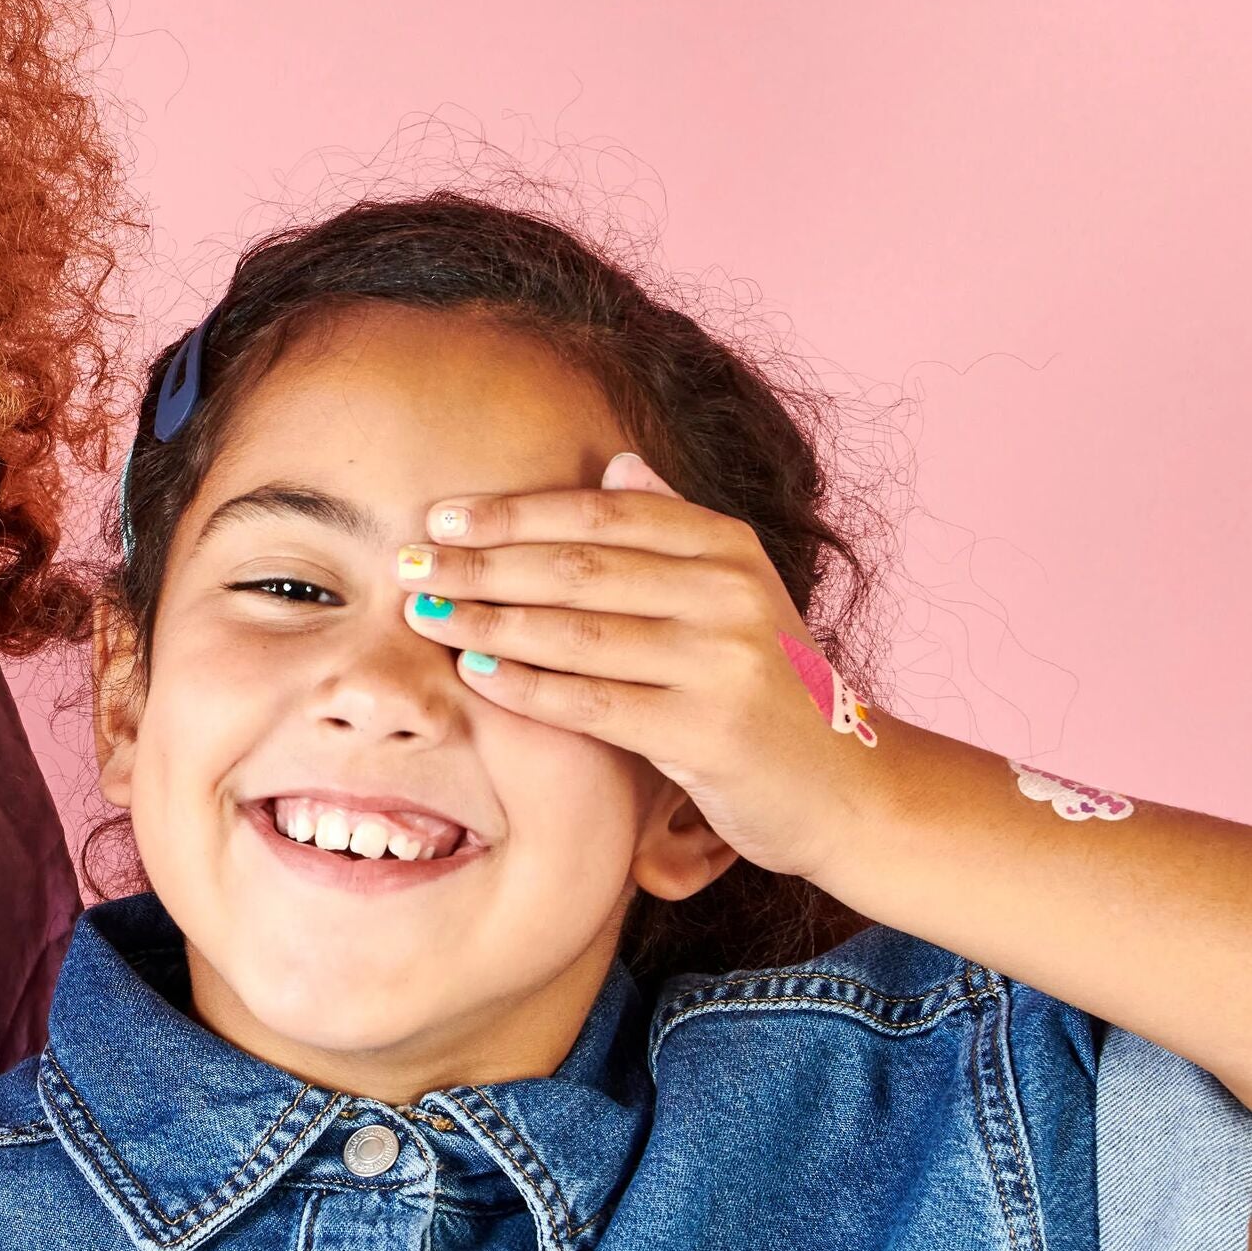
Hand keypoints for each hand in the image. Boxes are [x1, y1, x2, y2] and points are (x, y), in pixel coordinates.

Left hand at [395, 451, 874, 880]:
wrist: (844, 786)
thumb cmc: (762, 687)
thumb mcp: (732, 596)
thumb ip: (671, 531)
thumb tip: (615, 464)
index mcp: (727, 547)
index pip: (599, 514)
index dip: (513, 513)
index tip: (440, 517)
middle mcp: (731, 593)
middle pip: (578, 569)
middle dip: (481, 565)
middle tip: (408, 566)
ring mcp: (725, 662)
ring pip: (578, 633)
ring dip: (488, 622)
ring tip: (424, 615)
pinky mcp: (712, 732)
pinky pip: (594, 703)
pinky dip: (526, 687)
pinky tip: (474, 674)